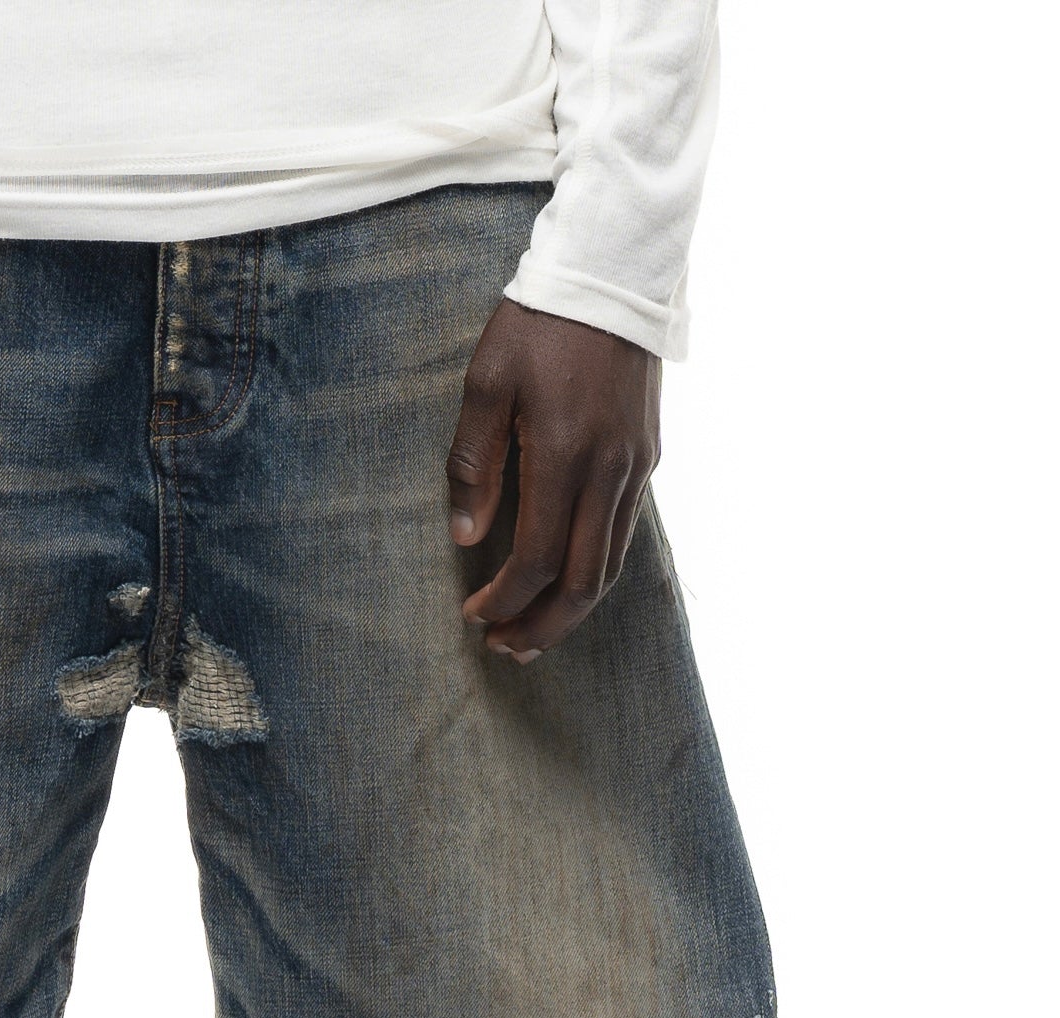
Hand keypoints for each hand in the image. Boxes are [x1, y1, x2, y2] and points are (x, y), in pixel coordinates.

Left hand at [446, 302, 660, 660]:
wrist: (613, 272)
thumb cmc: (540, 323)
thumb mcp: (487, 383)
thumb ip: (474, 463)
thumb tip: (466, 536)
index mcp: (565, 456)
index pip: (535, 560)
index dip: (504, 600)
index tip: (474, 614)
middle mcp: (609, 473)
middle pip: (580, 584)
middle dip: (540, 627)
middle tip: (503, 649)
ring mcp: (635, 469)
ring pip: (608, 568)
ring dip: (569, 612)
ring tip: (531, 634)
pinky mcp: (648, 459)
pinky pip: (621, 537)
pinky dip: (591, 574)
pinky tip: (562, 583)